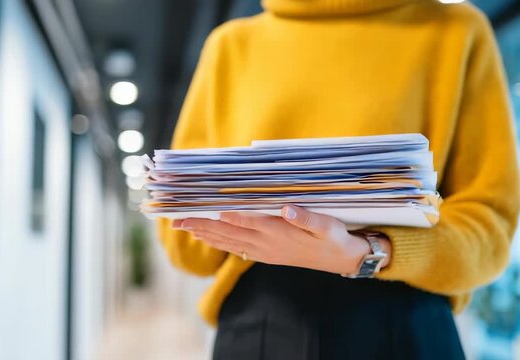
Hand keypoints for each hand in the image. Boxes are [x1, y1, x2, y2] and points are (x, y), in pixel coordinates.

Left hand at [172, 206, 390, 274]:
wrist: (341, 259)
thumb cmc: (334, 238)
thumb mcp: (327, 226)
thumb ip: (307, 218)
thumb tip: (286, 208)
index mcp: (278, 232)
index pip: (242, 221)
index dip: (219, 214)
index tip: (198, 208)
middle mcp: (266, 243)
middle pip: (228, 232)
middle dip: (202, 225)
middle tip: (177, 219)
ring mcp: (265, 251)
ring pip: (229, 241)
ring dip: (206, 234)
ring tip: (186, 227)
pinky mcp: (267, 255)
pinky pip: (237, 248)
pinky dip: (220, 242)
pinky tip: (211, 238)